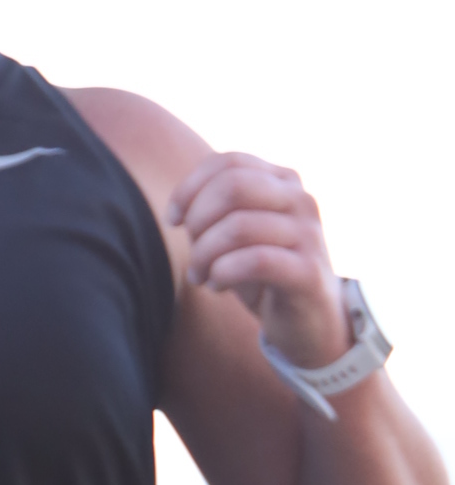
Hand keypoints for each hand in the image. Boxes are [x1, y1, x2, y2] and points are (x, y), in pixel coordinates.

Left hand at [167, 150, 349, 371]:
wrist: (310, 321)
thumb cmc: (263, 273)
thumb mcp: (236, 234)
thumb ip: (213, 212)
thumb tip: (181, 210)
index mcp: (283, 182)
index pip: (229, 163)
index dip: (190, 188)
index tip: (174, 219)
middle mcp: (300, 200)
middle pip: (233, 185)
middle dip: (199, 220)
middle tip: (193, 253)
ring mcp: (308, 234)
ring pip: (238, 226)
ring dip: (204, 255)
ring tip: (201, 276)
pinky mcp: (308, 272)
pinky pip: (255, 261)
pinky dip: (224, 272)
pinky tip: (218, 285)